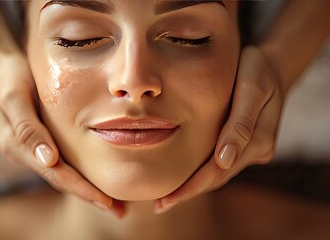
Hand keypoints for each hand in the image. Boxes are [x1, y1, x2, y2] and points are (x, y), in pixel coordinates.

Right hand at [0, 53, 123, 216]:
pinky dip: (81, 172)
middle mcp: (26, 153)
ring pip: (63, 174)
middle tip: (120, 211)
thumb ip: (28, 127)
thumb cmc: (9, 77)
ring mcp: (33, 149)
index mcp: (18, 146)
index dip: (81, 188)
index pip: (55, 174)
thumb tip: (48, 159)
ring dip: (87, 189)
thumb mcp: (14, 95)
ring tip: (115, 203)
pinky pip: (63, 161)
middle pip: (61, 180)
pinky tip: (98, 178)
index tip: (106, 202)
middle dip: (90, 196)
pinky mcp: (41, 141)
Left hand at [154, 46, 283, 213]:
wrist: (273, 62)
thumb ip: (241, 124)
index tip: (169, 199)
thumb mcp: (252, 89)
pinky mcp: (246, 143)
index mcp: (260, 140)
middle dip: (189, 191)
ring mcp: (252, 148)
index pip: (220, 171)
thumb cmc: (258, 70)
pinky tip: (184, 175)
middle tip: (160, 205)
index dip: (193, 186)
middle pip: (218, 177)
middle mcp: (257, 150)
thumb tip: (224, 161)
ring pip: (220, 173)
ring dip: (195, 185)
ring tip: (167, 197)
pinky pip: (221, 162)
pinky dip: (202, 171)